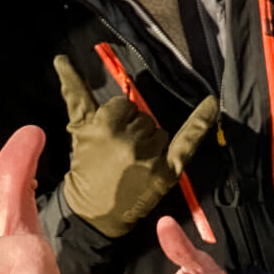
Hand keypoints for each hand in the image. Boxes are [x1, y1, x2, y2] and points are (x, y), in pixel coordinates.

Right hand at [56, 54, 217, 239]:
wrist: (94, 214)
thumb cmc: (85, 170)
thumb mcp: (78, 131)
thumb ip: (74, 92)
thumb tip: (62, 59)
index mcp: (104, 127)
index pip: (123, 105)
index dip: (118, 119)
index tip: (110, 138)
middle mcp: (128, 140)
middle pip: (143, 116)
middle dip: (134, 130)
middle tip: (120, 154)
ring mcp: (149, 156)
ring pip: (160, 130)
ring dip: (151, 142)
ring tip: (134, 163)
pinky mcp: (167, 172)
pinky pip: (188, 140)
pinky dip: (202, 121)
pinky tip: (212, 103)